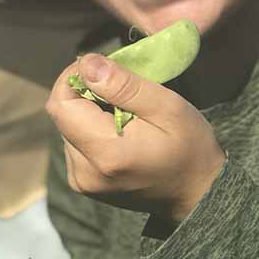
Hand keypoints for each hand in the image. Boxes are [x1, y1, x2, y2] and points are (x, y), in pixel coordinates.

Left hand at [46, 53, 226, 222]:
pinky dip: (91, 130)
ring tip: (124, 115)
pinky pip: (74, 143)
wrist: (197, 194)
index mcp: (105, 154)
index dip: (73, 78)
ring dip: (88, 112)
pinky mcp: (82, 183)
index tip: (101, 69)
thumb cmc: (189, 147)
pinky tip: (118, 132)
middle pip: (62, 116)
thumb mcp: (168, 107)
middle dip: (85, 94)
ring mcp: (81, 181)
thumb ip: (124, 85)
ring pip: (67, 128)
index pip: (61, 104)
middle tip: (120, 91)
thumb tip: (86, 64)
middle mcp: (84, 173)